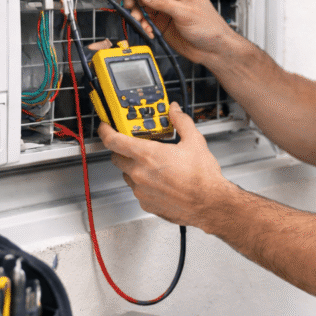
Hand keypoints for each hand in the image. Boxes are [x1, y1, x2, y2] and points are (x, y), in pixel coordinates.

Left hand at [98, 103, 231, 228]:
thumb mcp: (194, 141)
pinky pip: (138, 190)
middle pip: (117, 157)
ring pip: (127, 174)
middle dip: (123, 150)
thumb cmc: (202, 178)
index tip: (106, 127)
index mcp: (148, 155)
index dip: (105, 132)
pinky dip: (144, 183)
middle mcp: (140, 173)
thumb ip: (180, 122)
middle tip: (136, 145)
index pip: (114, 141)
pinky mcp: (146, 203)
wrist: (210, 204)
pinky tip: (161, 181)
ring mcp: (141, 190)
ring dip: (134, 167)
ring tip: (155, 165)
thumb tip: (174, 111)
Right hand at [121, 0, 233, 65]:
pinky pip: (144, 16)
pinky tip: (149, 29)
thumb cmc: (209, 28)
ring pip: (142, 0)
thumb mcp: (185, 14)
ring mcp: (165, 5)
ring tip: (139, 19)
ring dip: (136, 9)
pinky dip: (142, 22)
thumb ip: (163, 2)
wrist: (212, 50)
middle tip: (129, 3)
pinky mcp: (161, 19)